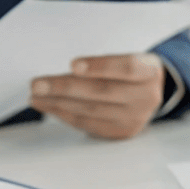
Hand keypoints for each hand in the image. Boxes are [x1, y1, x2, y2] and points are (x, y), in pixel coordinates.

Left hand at [29, 53, 165, 140]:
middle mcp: (146, 97)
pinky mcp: (121, 132)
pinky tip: (49, 106)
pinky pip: (88, 124)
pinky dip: (64, 114)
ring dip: (58, 102)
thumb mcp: (129, 56)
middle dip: (65, 87)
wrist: (153, 92)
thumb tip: (64, 68)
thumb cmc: (132, 70)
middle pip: (103, 91)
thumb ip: (103, 62)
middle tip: (38, 84)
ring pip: (91, 110)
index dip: (100, 66)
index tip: (72, 64)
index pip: (127, 67)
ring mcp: (134, 118)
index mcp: (150, 71)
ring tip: (36, 95)